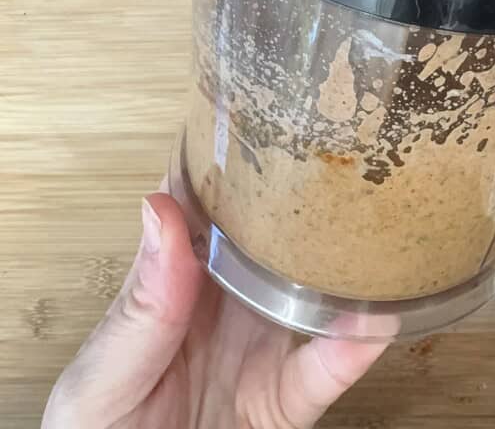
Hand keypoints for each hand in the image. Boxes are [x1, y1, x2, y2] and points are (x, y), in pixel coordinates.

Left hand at [42, 192, 387, 428]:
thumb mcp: (103, 371)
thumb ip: (141, 302)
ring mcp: (262, 348)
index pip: (208, 205)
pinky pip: (327, 371)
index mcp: (176, 281)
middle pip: (276, 237)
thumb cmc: (99, 428)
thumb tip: (158, 208)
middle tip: (349, 159)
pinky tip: (376, 321)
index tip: (270, 115)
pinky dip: (354, 347)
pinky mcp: (286, 402)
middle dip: (311, 199)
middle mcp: (228, 303)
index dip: (236, 158)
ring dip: (347, 270)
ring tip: (377, 238)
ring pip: (316, 295)